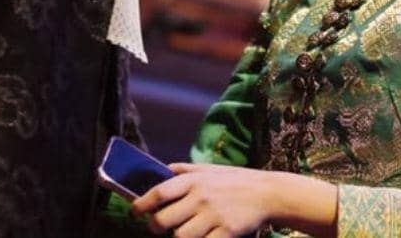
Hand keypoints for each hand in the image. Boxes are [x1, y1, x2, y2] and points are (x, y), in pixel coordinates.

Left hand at [132, 163, 271, 237]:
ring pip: (179, 237)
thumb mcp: (208, 169)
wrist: (267, 193)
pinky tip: (202, 237)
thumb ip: (183, 170)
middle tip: (158, 227)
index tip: (134, 211)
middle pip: (163, 220)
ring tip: (182, 232)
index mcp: (194, 180)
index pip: (158, 193)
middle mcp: (201, 197)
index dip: (141, 204)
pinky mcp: (226, 233)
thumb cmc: (234, 181)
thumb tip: (160, 170)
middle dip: (155, 227)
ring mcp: (214, 216)